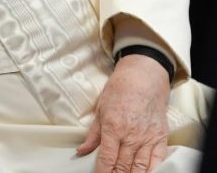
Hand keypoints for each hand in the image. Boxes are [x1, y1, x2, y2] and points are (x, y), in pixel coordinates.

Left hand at [77, 54, 169, 171]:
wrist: (144, 79)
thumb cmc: (119, 91)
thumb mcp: (100, 110)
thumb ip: (92, 134)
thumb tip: (81, 151)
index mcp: (113, 128)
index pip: (106, 159)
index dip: (101, 172)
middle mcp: (131, 135)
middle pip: (123, 166)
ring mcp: (148, 138)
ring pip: (140, 166)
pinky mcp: (161, 137)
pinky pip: (158, 160)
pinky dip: (152, 170)